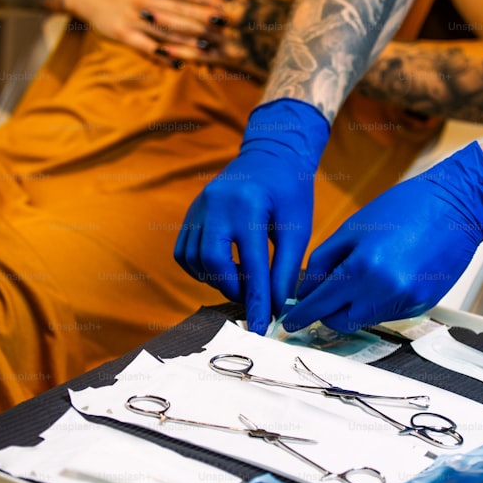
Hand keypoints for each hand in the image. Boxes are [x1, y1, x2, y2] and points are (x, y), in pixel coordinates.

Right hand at [65, 0, 291, 74]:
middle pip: (178, 8)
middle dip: (202, 16)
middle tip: (225, 24)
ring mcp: (133, 17)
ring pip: (165, 30)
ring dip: (187, 39)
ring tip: (209, 46)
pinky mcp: (122, 34)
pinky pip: (145, 47)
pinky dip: (162, 56)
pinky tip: (178, 64)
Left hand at [158, 0, 292, 77]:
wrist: (310, 51)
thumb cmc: (292, 18)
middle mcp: (232, 16)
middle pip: (193, 3)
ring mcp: (231, 38)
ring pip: (193, 28)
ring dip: (168, 23)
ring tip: (145, 17)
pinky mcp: (233, 60)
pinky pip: (205, 57)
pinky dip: (184, 54)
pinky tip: (165, 52)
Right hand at [174, 98, 329, 334]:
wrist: (271, 155)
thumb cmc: (290, 191)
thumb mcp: (297, 227)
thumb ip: (287, 267)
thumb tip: (279, 307)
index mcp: (248, 206)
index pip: (252, 264)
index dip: (258, 300)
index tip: (262, 328)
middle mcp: (216, 205)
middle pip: (214, 263)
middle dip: (234, 289)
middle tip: (254, 297)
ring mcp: (198, 207)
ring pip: (195, 260)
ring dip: (216, 280)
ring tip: (241, 282)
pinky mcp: (191, 212)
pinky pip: (184, 251)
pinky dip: (199, 268)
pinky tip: (222, 270)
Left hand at [281, 142, 482, 332]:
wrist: (457, 205)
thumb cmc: (406, 208)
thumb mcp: (354, 227)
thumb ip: (324, 261)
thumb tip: (306, 289)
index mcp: (362, 267)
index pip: (321, 303)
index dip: (302, 314)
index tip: (290, 321)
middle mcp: (384, 291)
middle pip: (340, 322)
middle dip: (327, 313)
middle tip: (323, 298)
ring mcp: (406, 301)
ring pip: (364, 320)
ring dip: (354, 307)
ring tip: (362, 276)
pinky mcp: (422, 305)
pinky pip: (388, 314)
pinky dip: (378, 303)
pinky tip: (387, 277)